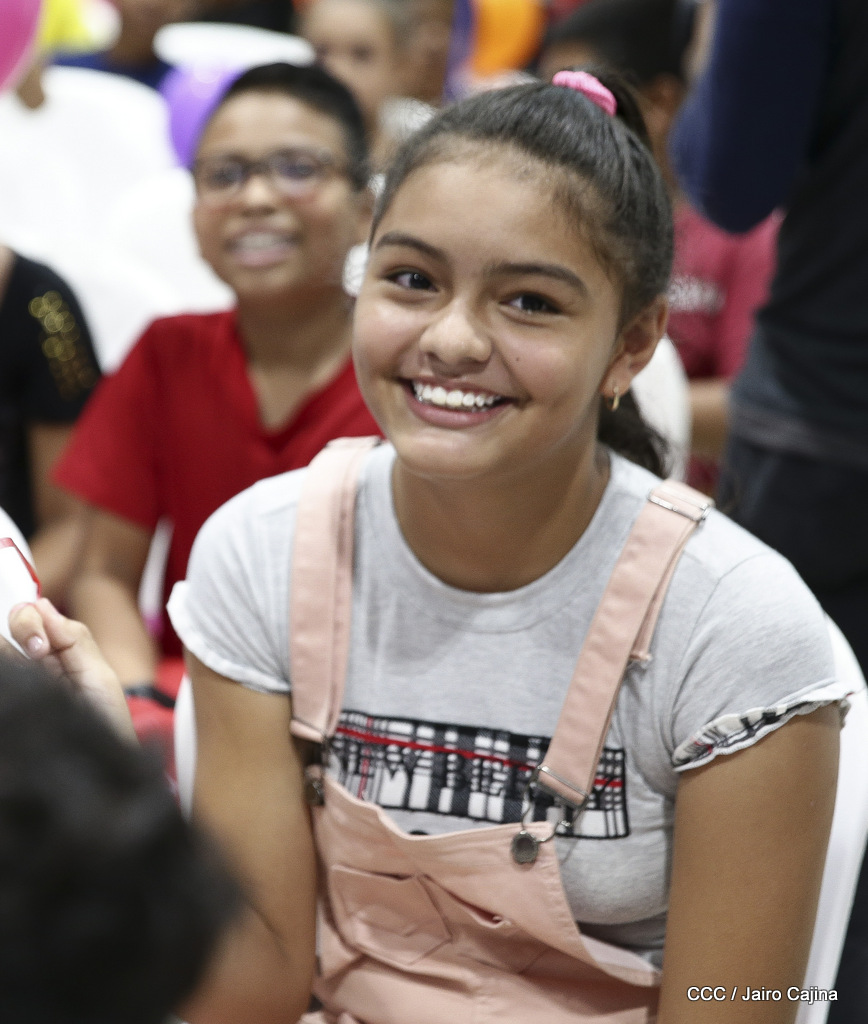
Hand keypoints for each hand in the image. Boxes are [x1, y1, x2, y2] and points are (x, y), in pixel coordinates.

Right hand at [8, 598, 135, 739]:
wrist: (97, 765)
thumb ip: (74, 639)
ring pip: (1, 647)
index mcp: (53, 652)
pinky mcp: (12, 700)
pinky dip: (7, 667)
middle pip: (10, 625)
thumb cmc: (104, 722)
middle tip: (39, 652)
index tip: (42, 642)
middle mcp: (29, 664)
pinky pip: (5, 675)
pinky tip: (15, 681)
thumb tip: (42, 603)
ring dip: (8, 650)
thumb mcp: (98, 675)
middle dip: (23, 627)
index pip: (29, 616)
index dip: (31, 618)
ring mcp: (18, 680)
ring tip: (30, 666)